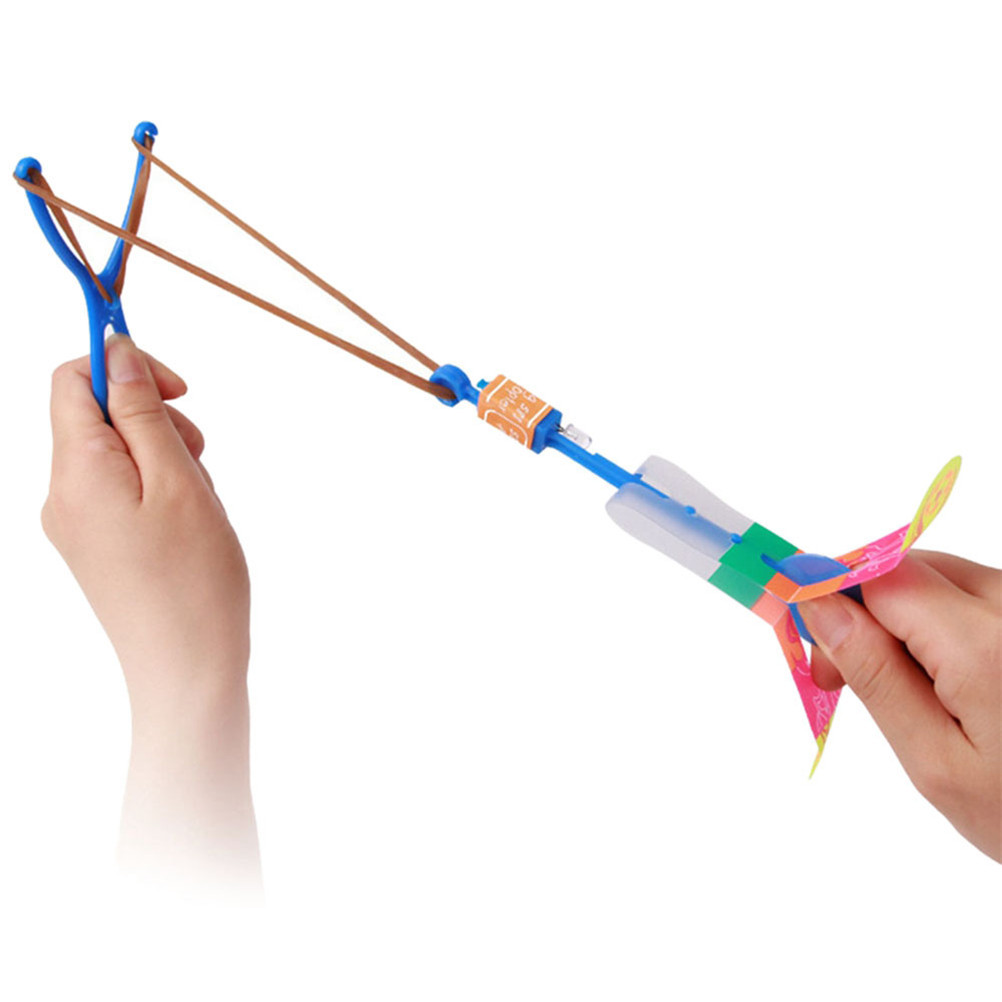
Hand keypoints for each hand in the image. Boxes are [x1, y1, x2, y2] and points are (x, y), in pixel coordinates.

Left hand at [42, 335, 258, 891]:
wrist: (187, 669)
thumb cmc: (192, 581)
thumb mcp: (178, 481)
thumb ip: (143, 413)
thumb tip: (118, 353)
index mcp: (76, 471)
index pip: (72, 380)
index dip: (123, 364)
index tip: (179, 386)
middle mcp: (61, 494)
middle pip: (95, 415)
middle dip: (155, 417)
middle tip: (200, 454)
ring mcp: (76, 523)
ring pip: (116, 453)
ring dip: (164, 455)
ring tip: (201, 497)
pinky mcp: (95, 546)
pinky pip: (121, 490)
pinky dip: (159, 487)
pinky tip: (189, 519)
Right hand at [801, 552, 1000, 862]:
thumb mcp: (934, 761)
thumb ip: (875, 675)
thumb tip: (820, 608)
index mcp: (985, 645)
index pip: (880, 575)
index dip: (829, 591)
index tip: (798, 628)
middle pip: (907, 569)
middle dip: (858, 608)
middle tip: (837, 675)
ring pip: (937, 577)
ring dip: (897, 615)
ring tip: (889, 683)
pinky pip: (970, 593)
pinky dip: (935, 620)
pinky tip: (935, 673)